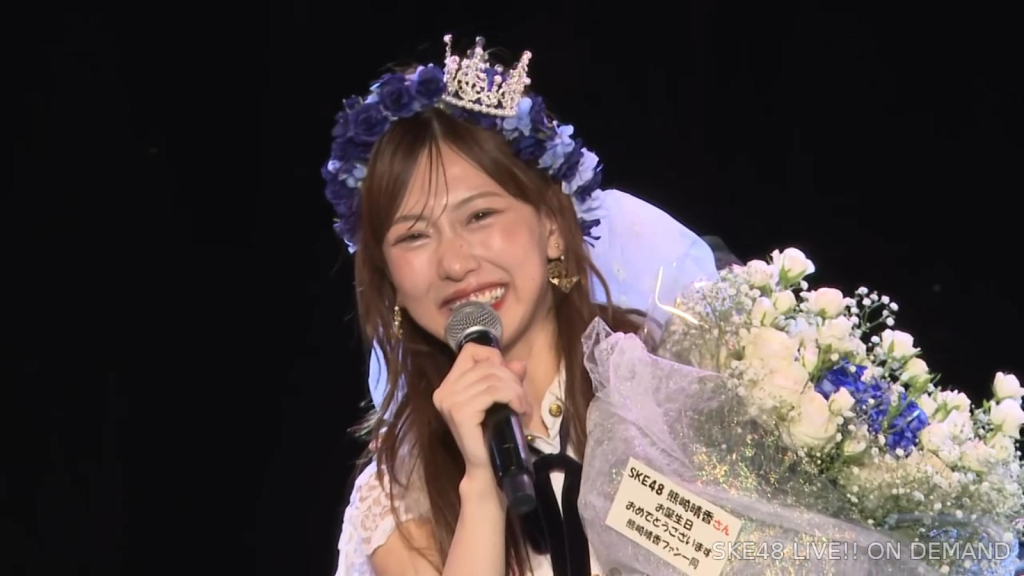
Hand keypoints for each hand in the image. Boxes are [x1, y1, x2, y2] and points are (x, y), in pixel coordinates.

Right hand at [432, 343, 529, 478]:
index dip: (493, 357)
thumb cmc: (495, 434)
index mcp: (449, 386)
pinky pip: (492, 392)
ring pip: (492, 379)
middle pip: (486, 366)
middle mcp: (444, 391)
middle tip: (522, 398)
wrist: (488, 468)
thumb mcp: (503, 400)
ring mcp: (449, 402)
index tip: (507, 377)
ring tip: (523, 406)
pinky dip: (512, 397)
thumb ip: (508, 379)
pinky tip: (520, 409)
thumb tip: (519, 364)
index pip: (470, 351)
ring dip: (515, 391)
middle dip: (511, 379)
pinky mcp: (460, 413)